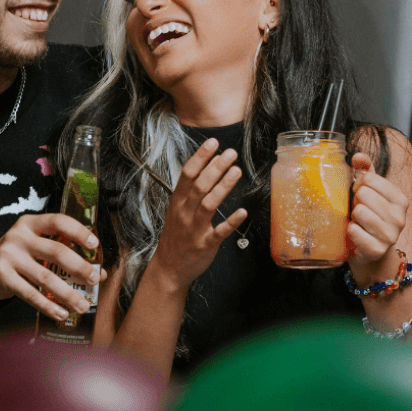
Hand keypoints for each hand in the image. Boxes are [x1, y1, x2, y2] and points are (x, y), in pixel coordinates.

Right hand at [0, 213, 105, 321]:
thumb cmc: (21, 255)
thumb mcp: (38, 247)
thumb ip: (65, 254)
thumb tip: (99, 273)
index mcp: (31, 223)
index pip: (58, 222)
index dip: (78, 232)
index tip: (94, 245)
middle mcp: (18, 236)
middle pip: (55, 251)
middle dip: (79, 267)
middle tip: (94, 280)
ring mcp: (8, 255)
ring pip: (45, 277)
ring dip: (67, 294)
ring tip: (82, 305)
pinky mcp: (2, 275)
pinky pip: (30, 294)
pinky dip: (48, 306)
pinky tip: (62, 313)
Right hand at [148, 138, 246, 292]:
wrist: (169, 267)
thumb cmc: (177, 234)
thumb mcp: (178, 209)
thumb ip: (192, 189)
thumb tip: (211, 163)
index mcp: (178, 201)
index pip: (187, 174)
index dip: (201, 157)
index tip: (213, 142)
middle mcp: (185, 212)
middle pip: (200, 185)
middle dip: (216, 168)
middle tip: (231, 153)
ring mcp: (194, 229)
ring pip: (208, 204)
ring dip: (223, 187)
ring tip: (237, 171)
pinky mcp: (205, 245)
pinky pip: (219, 232)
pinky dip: (230, 221)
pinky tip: (243, 211)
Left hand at [346, 152, 409, 278]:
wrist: (372, 254)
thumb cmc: (370, 219)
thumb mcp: (371, 193)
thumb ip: (366, 172)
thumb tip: (358, 156)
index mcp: (401, 200)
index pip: (370, 179)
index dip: (358, 185)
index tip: (361, 195)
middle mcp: (400, 217)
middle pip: (363, 194)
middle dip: (356, 202)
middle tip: (360, 212)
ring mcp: (390, 235)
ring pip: (358, 211)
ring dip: (353, 217)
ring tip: (359, 223)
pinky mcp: (377, 249)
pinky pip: (353, 230)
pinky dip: (350, 232)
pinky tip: (356, 235)